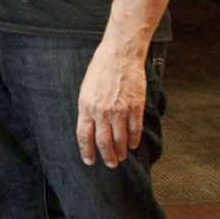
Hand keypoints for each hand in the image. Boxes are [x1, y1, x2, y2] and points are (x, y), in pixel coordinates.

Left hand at [75, 41, 145, 167]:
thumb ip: (88, 110)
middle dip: (107, 156)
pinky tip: (133, 145)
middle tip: (111, 164)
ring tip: (122, 157)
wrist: (120, 55)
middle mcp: (102, 111)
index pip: (84, 136)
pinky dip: (134, 140)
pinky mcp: (135, 107)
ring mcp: (120, 110)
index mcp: (86, 106)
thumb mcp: (86, 89)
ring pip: (120, 139)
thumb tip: (91, 129)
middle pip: (103, 142)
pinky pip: (135, 130)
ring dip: (121, 151)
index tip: (89, 161)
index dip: (86, 151)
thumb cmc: (101, 70)